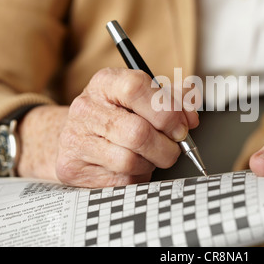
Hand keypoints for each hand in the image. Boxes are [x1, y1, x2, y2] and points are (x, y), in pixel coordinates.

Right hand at [18, 67, 197, 186]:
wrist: (78, 134)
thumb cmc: (119, 114)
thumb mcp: (144, 97)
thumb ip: (174, 100)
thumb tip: (191, 117)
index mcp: (105, 82)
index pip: (136, 88)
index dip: (167, 111)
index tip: (181, 127)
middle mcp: (86, 108)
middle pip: (138, 132)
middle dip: (167, 146)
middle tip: (173, 148)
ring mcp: (76, 139)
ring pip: (130, 161)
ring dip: (152, 164)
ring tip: (150, 156)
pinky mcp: (73, 168)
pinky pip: (120, 180)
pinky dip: (137, 177)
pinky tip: (134, 167)